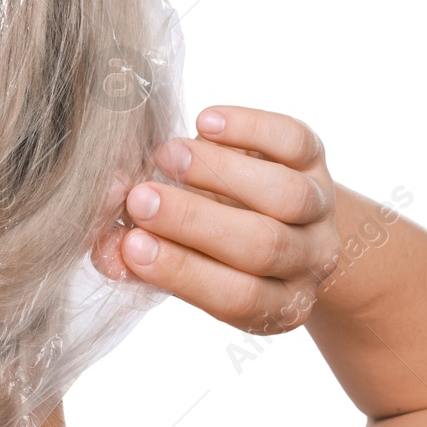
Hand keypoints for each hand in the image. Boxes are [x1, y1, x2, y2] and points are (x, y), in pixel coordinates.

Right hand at [116, 106, 340, 333]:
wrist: (264, 213)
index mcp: (276, 303)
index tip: (131, 244)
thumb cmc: (210, 248)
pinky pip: (294, 142)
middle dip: (194, 221)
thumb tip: (107, 251)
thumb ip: (140, 262)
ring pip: (285, 195)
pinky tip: (205, 123)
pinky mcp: (317, 160)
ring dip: (218, 172)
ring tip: (166, 156)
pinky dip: (250, 129)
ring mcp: (319, 209)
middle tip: (139, 198)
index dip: (183, 271)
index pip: (237, 296)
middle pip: (261, 246)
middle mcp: (307, 260)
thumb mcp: (179, 264)